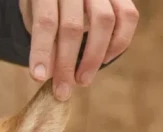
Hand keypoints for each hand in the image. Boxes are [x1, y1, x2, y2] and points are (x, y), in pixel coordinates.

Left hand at [19, 0, 138, 100]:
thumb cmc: (46, 8)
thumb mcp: (34, 20)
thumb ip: (43, 42)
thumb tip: (50, 75)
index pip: (46, 21)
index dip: (42, 51)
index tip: (39, 78)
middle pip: (72, 26)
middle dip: (66, 64)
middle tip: (62, 91)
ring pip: (104, 21)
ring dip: (93, 58)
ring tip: (82, 81)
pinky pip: (128, 17)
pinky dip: (118, 43)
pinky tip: (104, 60)